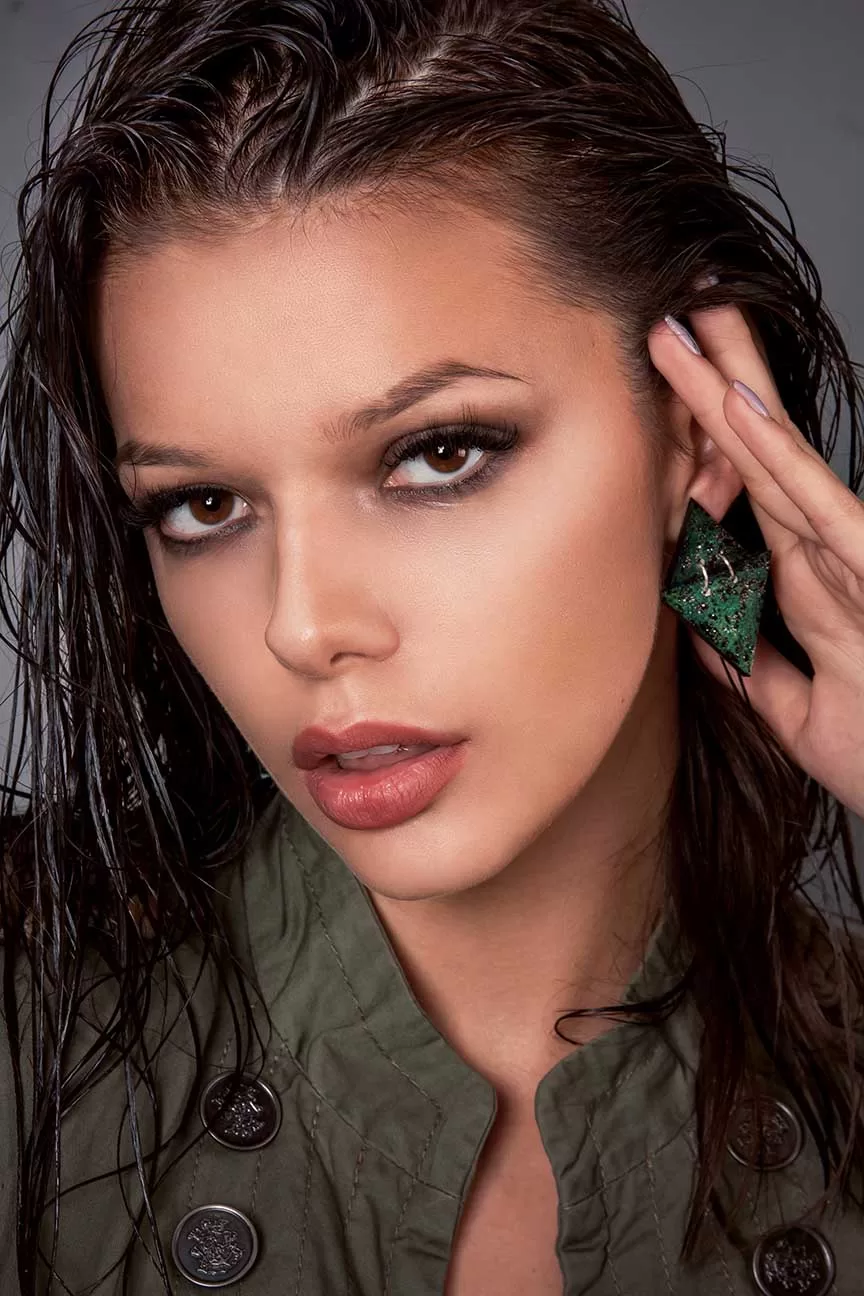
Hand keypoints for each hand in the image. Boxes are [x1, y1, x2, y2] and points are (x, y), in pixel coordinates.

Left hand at [648, 303, 863, 817]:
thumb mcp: (796, 717)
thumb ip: (749, 669)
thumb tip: (698, 631)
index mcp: (809, 583)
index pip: (747, 492)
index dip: (708, 436)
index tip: (669, 382)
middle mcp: (829, 557)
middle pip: (760, 454)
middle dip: (719, 380)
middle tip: (677, 309)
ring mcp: (853, 560)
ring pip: (780, 460)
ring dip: (733, 391)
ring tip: (692, 320)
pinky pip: (817, 510)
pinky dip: (777, 459)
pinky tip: (737, 409)